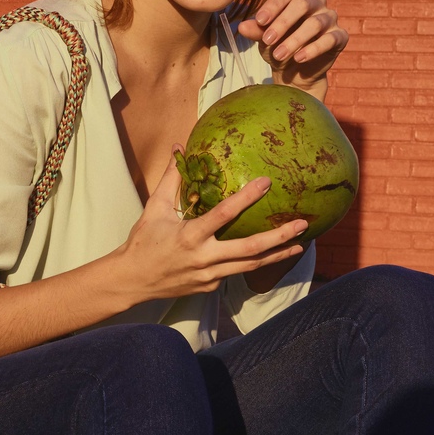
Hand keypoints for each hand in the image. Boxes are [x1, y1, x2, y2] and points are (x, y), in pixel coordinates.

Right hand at [119, 150, 307, 303]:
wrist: (132, 280)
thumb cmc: (143, 241)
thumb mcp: (154, 208)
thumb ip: (170, 179)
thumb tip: (179, 147)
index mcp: (189, 236)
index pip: (223, 214)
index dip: (246, 198)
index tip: (265, 182)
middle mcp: (204, 258)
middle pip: (250, 249)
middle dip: (279, 237)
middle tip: (301, 224)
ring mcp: (209, 276)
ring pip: (250, 266)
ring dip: (277, 254)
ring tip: (299, 244)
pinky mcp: (210, 287)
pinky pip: (235, 272)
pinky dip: (252, 263)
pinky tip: (269, 255)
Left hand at [236, 0, 347, 98]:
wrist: (294, 71)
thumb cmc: (278, 46)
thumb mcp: (264, 39)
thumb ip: (256, 30)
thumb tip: (242, 26)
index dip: (273, 5)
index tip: (259, 20)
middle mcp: (316, 1)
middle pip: (302, 4)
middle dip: (282, 23)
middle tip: (267, 40)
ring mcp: (330, 18)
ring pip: (315, 23)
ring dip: (294, 40)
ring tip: (278, 55)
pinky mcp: (340, 36)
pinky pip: (329, 39)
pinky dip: (313, 49)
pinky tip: (299, 58)